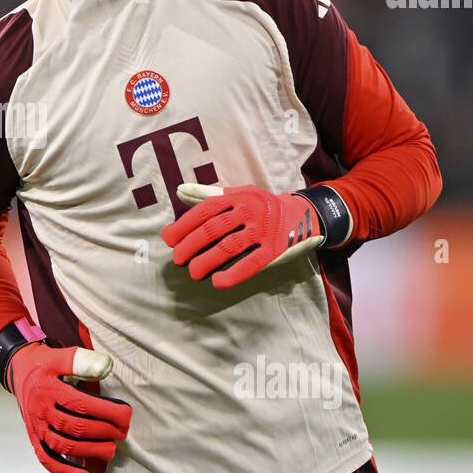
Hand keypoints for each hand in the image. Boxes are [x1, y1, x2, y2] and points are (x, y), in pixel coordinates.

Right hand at [7, 342, 132, 472]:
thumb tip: (105, 366)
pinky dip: (66, 472)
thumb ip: (81, 361)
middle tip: (123, 432)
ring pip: (64, 446)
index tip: (126, 415)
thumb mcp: (60, 356)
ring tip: (111, 450)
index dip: (107, 413)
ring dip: (90, 451)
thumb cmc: (44, 364)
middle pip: (75, 428)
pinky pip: (48, 460)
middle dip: (104, 432)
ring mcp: (37, 427)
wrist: (18, 370)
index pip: (82, 405)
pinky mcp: (34, 439)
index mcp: (49, 390)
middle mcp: (42, 410)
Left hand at [161, 183, 324, 288]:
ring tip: (193, 272)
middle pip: (214, 228)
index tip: (168, 239)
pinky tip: (217, 282)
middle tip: (178, 259)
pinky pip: (252, 263)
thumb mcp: (238, 196)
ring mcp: (264, 230)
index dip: (184, 224)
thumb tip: (179, 190)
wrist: (303, 214)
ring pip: (230, 246)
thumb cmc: (261, 207)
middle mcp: (251, 211)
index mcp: (238, 197)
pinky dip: (233, 274)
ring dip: (207, 260)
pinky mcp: (275, 250)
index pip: (206, 209)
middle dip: (191, 245)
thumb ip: (208, 195)